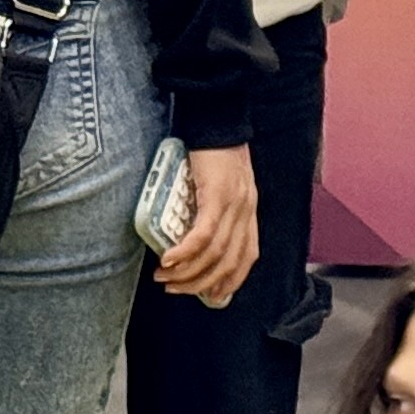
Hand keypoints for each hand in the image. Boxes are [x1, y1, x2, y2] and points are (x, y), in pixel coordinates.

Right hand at [155, 143, 257, 304]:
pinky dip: (186, 252)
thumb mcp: (221, 187)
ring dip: (188, 272)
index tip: (209, 296)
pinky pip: (203, 233)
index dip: (230, 281)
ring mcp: (234, 203)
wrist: (218, 117)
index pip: (247, 257)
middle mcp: (246, 210)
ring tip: (164, 277)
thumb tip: (191, 239)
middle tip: (175, 289)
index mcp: (249, 211)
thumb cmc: (214, 152)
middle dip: (201, 284)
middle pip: (229, 262)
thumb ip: (215, 212)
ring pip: (215, 253)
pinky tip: (169, 259)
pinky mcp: (217, 194)